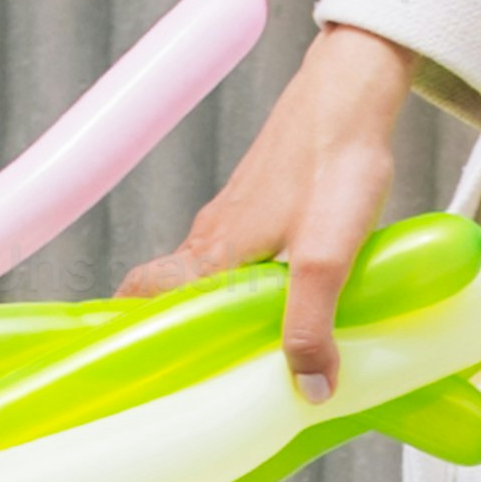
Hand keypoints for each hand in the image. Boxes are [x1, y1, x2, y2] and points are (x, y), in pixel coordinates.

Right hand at [123, 23, 421, 397]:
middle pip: (170, 287)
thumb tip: (308, 390)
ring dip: (211, 308)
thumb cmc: (334, 165)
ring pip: (207, 271)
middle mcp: (213, 234)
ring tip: (239, 350)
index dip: (130, 328)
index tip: (128, 365)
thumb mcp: (327, 257)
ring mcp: (237, 215)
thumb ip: (311, 324)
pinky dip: (241, 282)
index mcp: (214, 252)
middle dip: (171, 328)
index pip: (146, 292)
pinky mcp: (263, 201)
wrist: (352, 91)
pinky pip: (238, 252)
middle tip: (187, 372)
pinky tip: (277, 296)